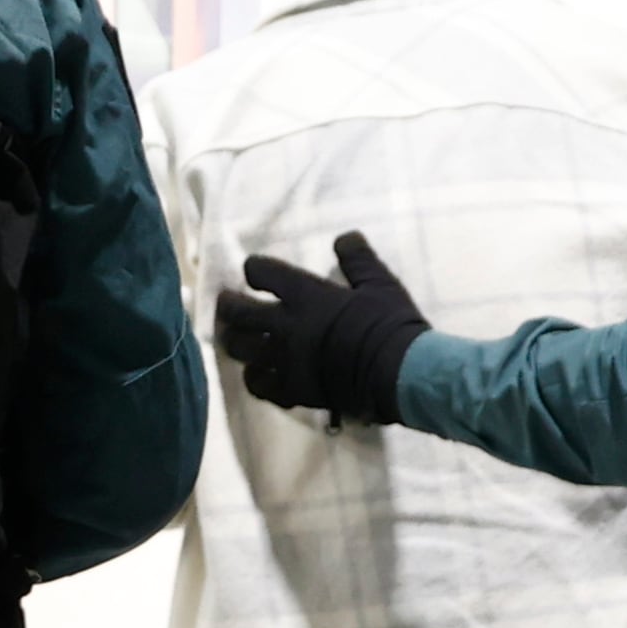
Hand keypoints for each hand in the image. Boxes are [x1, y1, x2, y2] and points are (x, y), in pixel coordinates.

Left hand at [212, 231, 428, 427]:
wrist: (400, 374)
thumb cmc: (391, 324)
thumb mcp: (380, 283)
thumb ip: (358, 260)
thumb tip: (345, 237)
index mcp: (306, 295)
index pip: (262, 272)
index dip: (255, 268)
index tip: (254, 270)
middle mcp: (286, 326)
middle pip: (238, 313)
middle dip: (227, 305)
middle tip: (226, 302)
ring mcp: (285, 361)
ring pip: (239, 350)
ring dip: (234, 341)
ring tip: (235, 337)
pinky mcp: (291, 390)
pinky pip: (259, 385)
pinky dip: (255, 378)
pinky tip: (258, 374)